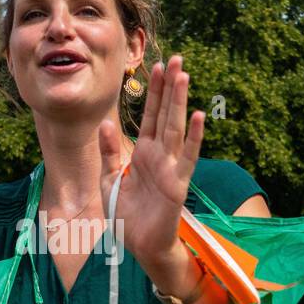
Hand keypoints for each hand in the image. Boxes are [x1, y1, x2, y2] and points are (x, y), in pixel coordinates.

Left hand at [99, 56, 202, 283]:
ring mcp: (170, 168)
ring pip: (176, 128)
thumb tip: (106, 123)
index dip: (153, 92)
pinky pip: (187, 157)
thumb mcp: (109, 180)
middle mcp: (160, 155)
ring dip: (180, 101)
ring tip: (183, 75)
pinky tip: (198, 115)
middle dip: (169, 87)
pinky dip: (193, 137)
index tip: (155, 66)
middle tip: (175, 58)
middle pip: (165, 114)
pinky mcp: (177, 184)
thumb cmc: (126, 215)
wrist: (139, 245)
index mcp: (144, 153)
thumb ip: (108, 152)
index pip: (150, 116)